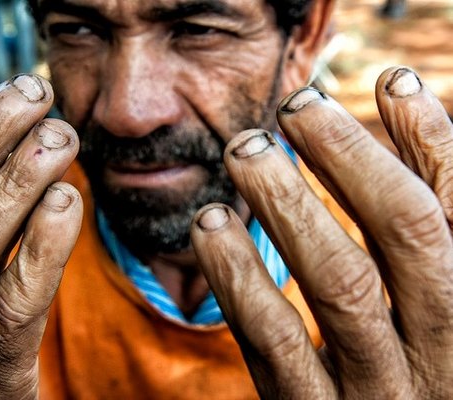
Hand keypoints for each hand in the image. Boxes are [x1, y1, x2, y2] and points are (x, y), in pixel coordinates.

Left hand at [191, 67, 452, 398]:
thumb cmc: (414, 369)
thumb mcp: (434, 304)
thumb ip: (426, 233)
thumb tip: (409, 118)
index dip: (431, 139)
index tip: (391, 80)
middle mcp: (444, 352)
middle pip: (406, 233)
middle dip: (350, 156)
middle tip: (296, 105)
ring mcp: (380, 388)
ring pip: (340, 281)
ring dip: (288, 203)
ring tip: (244, 148)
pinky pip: (275, 341)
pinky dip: (238, 275)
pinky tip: (211, 224)